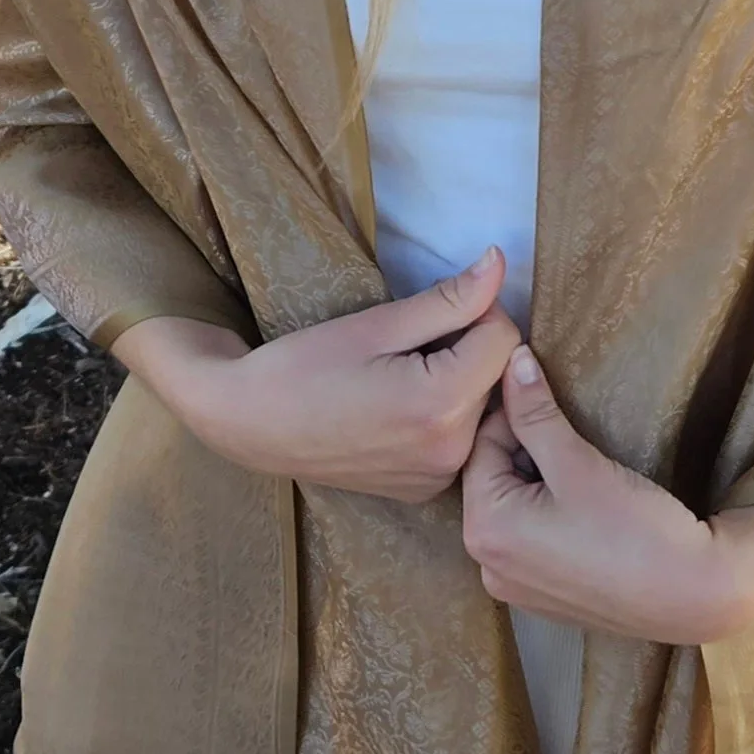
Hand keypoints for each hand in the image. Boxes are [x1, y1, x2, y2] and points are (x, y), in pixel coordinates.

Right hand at [115, 246, 521, 502]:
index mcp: (441, 407)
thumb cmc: (304, 365)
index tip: (437, 308)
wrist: (248, 424)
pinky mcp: (422, 491)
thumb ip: (450, 299)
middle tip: (413, 343)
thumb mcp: (378, 324)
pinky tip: (400, 406)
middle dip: (470, 348)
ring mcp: (436, 479)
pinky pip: (458, 439)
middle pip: (496, 376)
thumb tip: (500, 262)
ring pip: (481, 407)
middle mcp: (449, 453)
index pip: (504, 339)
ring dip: (461, 381)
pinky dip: (444, 415)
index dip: (480, 310)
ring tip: (403, 374)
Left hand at [461, 347, 753, 643]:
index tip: (553, 396)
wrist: (691, 592)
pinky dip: (551, 515)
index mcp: (484, 530)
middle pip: (494, 480)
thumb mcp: (577, 462)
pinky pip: (531, 541)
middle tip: (574, 434)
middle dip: (527, 450)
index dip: (517, 414)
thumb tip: (512, 361)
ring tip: (584, 467)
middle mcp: (487, 565)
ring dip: (540, 480)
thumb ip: (536, 413)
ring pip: (514, 509)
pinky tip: (590, 507)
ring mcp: (515, 588)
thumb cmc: (631, 526)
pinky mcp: (544, 599)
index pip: (482, 446)